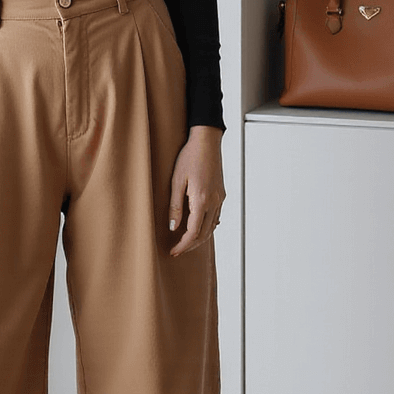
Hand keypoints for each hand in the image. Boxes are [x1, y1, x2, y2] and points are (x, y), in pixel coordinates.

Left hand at [168, 125, 224, 257]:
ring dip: (199, 238)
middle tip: (178, 250)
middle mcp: (214, 202)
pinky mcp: (221, 194)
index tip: (173, 251)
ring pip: (211, 227)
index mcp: (202, 200)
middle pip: (204, 234)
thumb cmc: (189, 157)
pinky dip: (206, 227)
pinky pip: (215, 217)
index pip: (193, 233)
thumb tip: (172, 228)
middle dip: (191, 245)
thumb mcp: (176, 181)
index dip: (183, 245)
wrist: (207, 141)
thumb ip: (175, 206)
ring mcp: (220, 199)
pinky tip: (198, 227)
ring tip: (185, 242)